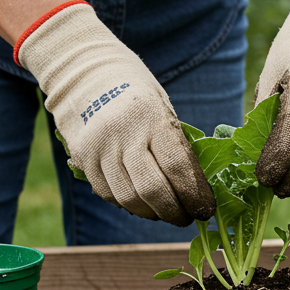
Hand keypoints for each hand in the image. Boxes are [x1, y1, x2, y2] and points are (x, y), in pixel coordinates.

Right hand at [16, 1, 215, 225]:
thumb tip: (195, 187)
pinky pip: (109, 194)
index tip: (206, 209)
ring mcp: (100, 148)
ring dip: (152, 213)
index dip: (195, 196)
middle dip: (175, 212)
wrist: (84, 71)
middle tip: (187, 218)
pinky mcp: (83, 159)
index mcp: (152, 117)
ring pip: (129, 198)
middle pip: (153, 190)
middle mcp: (124, 134)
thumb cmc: (135, 90)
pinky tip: (141, 203)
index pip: (178, 167)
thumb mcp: (162, 107)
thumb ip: (176, 144)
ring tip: (165, 213)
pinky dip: (129, 204)